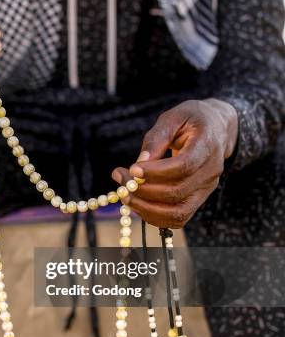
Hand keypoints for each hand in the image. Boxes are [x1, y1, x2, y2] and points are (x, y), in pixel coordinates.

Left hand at [112, 99, 237, 228]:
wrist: (216, 129)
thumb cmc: (191, 120)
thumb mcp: (173, 118)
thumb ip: (156, 140)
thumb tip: (140, 163)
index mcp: (207, 146)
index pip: (183, 166)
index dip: (155, 172)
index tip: (132, 169)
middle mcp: (211, 172)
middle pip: (177, 192)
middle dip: (143, 190)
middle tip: (120, 178)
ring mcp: (206, 189)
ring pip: (177, 213)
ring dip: (146, 209)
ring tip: (125, 195)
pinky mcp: (199, 199)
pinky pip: (178, 218)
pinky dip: (154, 216)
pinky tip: (137, 203)